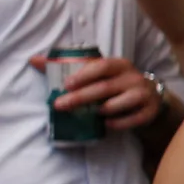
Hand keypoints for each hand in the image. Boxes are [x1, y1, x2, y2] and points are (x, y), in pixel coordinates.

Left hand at [29, 54, 164, 131]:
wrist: (148, 96)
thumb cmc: (115, 82)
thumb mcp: (98, 72)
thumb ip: (68, 66)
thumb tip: (33, 59)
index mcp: (119, 64)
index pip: (102, 65)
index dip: (84, 74)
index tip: (65, 84)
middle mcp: (133, 77)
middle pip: (105, 87)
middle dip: (81, 97)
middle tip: (60, 106)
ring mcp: (144, 94)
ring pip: (121, 102)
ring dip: (103, 109)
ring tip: (90, 114)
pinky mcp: (149, 110)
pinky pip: (133, 118)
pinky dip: (119, 123)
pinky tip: (106, 124)